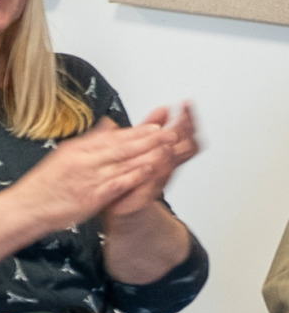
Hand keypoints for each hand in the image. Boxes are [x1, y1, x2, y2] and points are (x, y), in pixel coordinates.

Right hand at [13, 115, 184, 231]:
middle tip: (170, 133)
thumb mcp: (62, 155)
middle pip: (122, 147)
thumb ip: (89, 140)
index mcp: (77, 149)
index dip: (137, 131)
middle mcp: (84, 161)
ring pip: (124, 164)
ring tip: (168, 149)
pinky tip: (150, 170)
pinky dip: (135, 176)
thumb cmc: (43, 186)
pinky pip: (119, 184)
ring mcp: (89, 179)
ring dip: (148, 155)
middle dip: (149, 140)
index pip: (113, 137)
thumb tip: (109, 126)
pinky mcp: (92, 197)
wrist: (26, 208)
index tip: (156, 126)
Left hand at [103, 103, 196, 218]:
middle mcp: (167, 166)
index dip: (188, 118)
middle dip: (186, 130)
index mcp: (166, 153)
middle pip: (185, 146)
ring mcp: (158, 180)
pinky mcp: (145, 195)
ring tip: (173, 134)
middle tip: (184, 116)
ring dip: (174, 148)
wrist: (124, 209)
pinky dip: (157, 171)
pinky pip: (153, 182)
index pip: (184, 133)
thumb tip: (164, 108)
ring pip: (172, 162)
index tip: (186, 103)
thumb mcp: (139, 147)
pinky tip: (158, 159)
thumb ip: (148, 128)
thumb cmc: (133, 177)